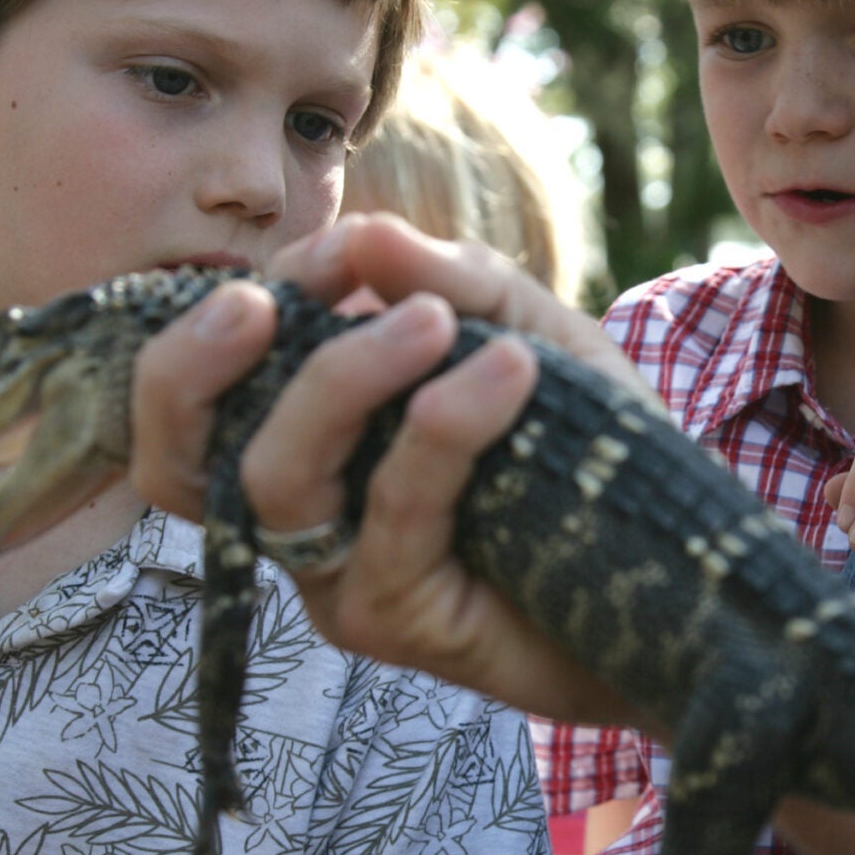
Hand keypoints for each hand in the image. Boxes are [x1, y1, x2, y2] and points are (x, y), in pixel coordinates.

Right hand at [127, 213, 641, 725]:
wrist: (677, 584)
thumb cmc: (590, 459)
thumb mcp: (534, 339)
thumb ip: (457, 283)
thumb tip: (364, 231)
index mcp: (307, 437)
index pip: (211, 378)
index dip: (237, 307)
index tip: (339, 247)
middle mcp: (300, 511)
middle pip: (177, 452)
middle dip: (195, 364)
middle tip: (263, 298)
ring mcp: (335, 576)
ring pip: (275, 478)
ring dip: (342, 378)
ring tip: (436, 320)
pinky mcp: (389, 623)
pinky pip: (391, 515)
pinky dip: (442, 431)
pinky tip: (509, 373)